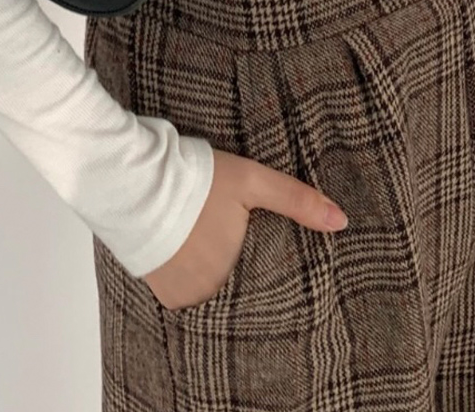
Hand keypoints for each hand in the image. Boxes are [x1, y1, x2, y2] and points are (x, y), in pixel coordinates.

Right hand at [142, 147, 347, 311]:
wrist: (133, 178)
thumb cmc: (195, 179)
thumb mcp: (251, 181)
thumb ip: (296, 200)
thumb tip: (342, 222)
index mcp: (233, 274)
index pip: (261, 286)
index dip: (263, 272)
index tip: (262, 258)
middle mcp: (206, 294)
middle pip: (233, 290)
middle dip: (237, 273)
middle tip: (228, 244)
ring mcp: (180, 295)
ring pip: (209, 293)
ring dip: (211, 277)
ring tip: (208, 247)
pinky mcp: (158, 289)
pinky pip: (183, 293)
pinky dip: (187, 278)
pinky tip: (187, 254)